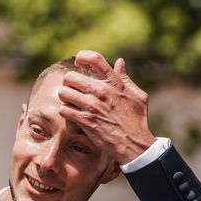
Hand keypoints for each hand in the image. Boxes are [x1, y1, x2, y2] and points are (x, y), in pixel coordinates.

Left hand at [58, 50, 155, 164]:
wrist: (134, 144)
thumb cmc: (137, 120)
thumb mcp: (137, 96)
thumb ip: (125, 78)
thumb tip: (120, 62)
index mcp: (114, 82)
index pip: (95, 59)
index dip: (83, 56)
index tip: (79, 62)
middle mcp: (101, 91)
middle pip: (70, 77)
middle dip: (69, 84)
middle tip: (73, 91)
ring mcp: (91, 105)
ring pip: (63, 93)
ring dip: (65, 99)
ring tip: (71, 104)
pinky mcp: (84, 120)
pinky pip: (63, 110)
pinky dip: (65, 113)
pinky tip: (72, 116)